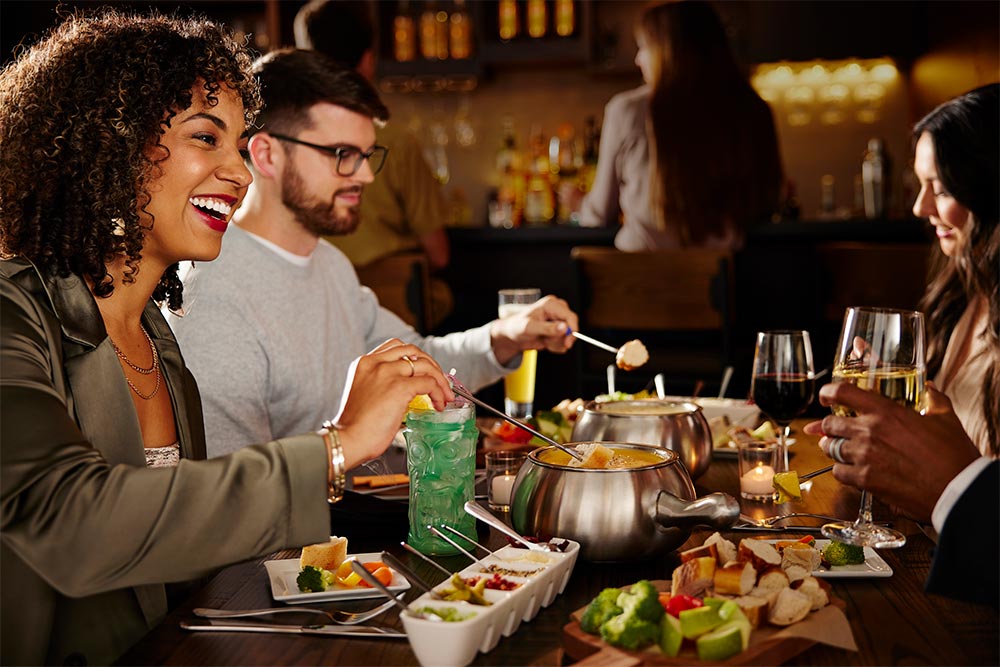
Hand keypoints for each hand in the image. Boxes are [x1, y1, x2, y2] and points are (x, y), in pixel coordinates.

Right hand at [334, 339, 453, 466]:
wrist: (348, 440)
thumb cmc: (355, 426)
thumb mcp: (366, 395)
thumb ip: (384, 386)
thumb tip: (411, 393)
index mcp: (365, 363)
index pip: (396, 347)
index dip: (415, 357)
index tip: (424, 371)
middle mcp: (376, 363)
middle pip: (413, 351)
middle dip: (431, 364)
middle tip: (439, 381)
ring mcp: (388, 373)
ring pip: (425, 365)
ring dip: (440, 379)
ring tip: (444, 395)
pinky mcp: (399, 387)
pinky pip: (429, 383)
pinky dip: (438, 392)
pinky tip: (438, 404)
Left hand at [489, 295, 577, 364]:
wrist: (512, 336)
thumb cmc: (517, 327)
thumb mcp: (530, 328)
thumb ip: (547, 328)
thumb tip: (564, 328)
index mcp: (551, 304)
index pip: (570, 317)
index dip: (572, 330)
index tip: (567, 343)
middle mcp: (557, 310)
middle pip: (572, 327)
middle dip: (560, 338)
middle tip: (548, 342)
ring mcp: (558, 320)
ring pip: (568, 336)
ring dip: (556, 343)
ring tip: (543, 340)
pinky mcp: (558, 329)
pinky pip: (564, 341)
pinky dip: (556, 346)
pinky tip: (545, 342)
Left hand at [803, 381, 978, 521]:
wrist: (958, 490)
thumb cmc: (953, 455)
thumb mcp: (946, 418)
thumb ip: (933, 398)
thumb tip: (930, 388)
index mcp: (885, 412)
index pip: (842, 393)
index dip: (828, 392)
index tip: (826, 395)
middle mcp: (868, 432)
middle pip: (829, 424)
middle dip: (830, 426)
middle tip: (835, 430)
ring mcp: (864, 456)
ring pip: (830, 448)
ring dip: (834, 447)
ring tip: (842, 449)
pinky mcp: (865, 480)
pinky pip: (838, 472)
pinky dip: (842, 470)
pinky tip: (852, 470)